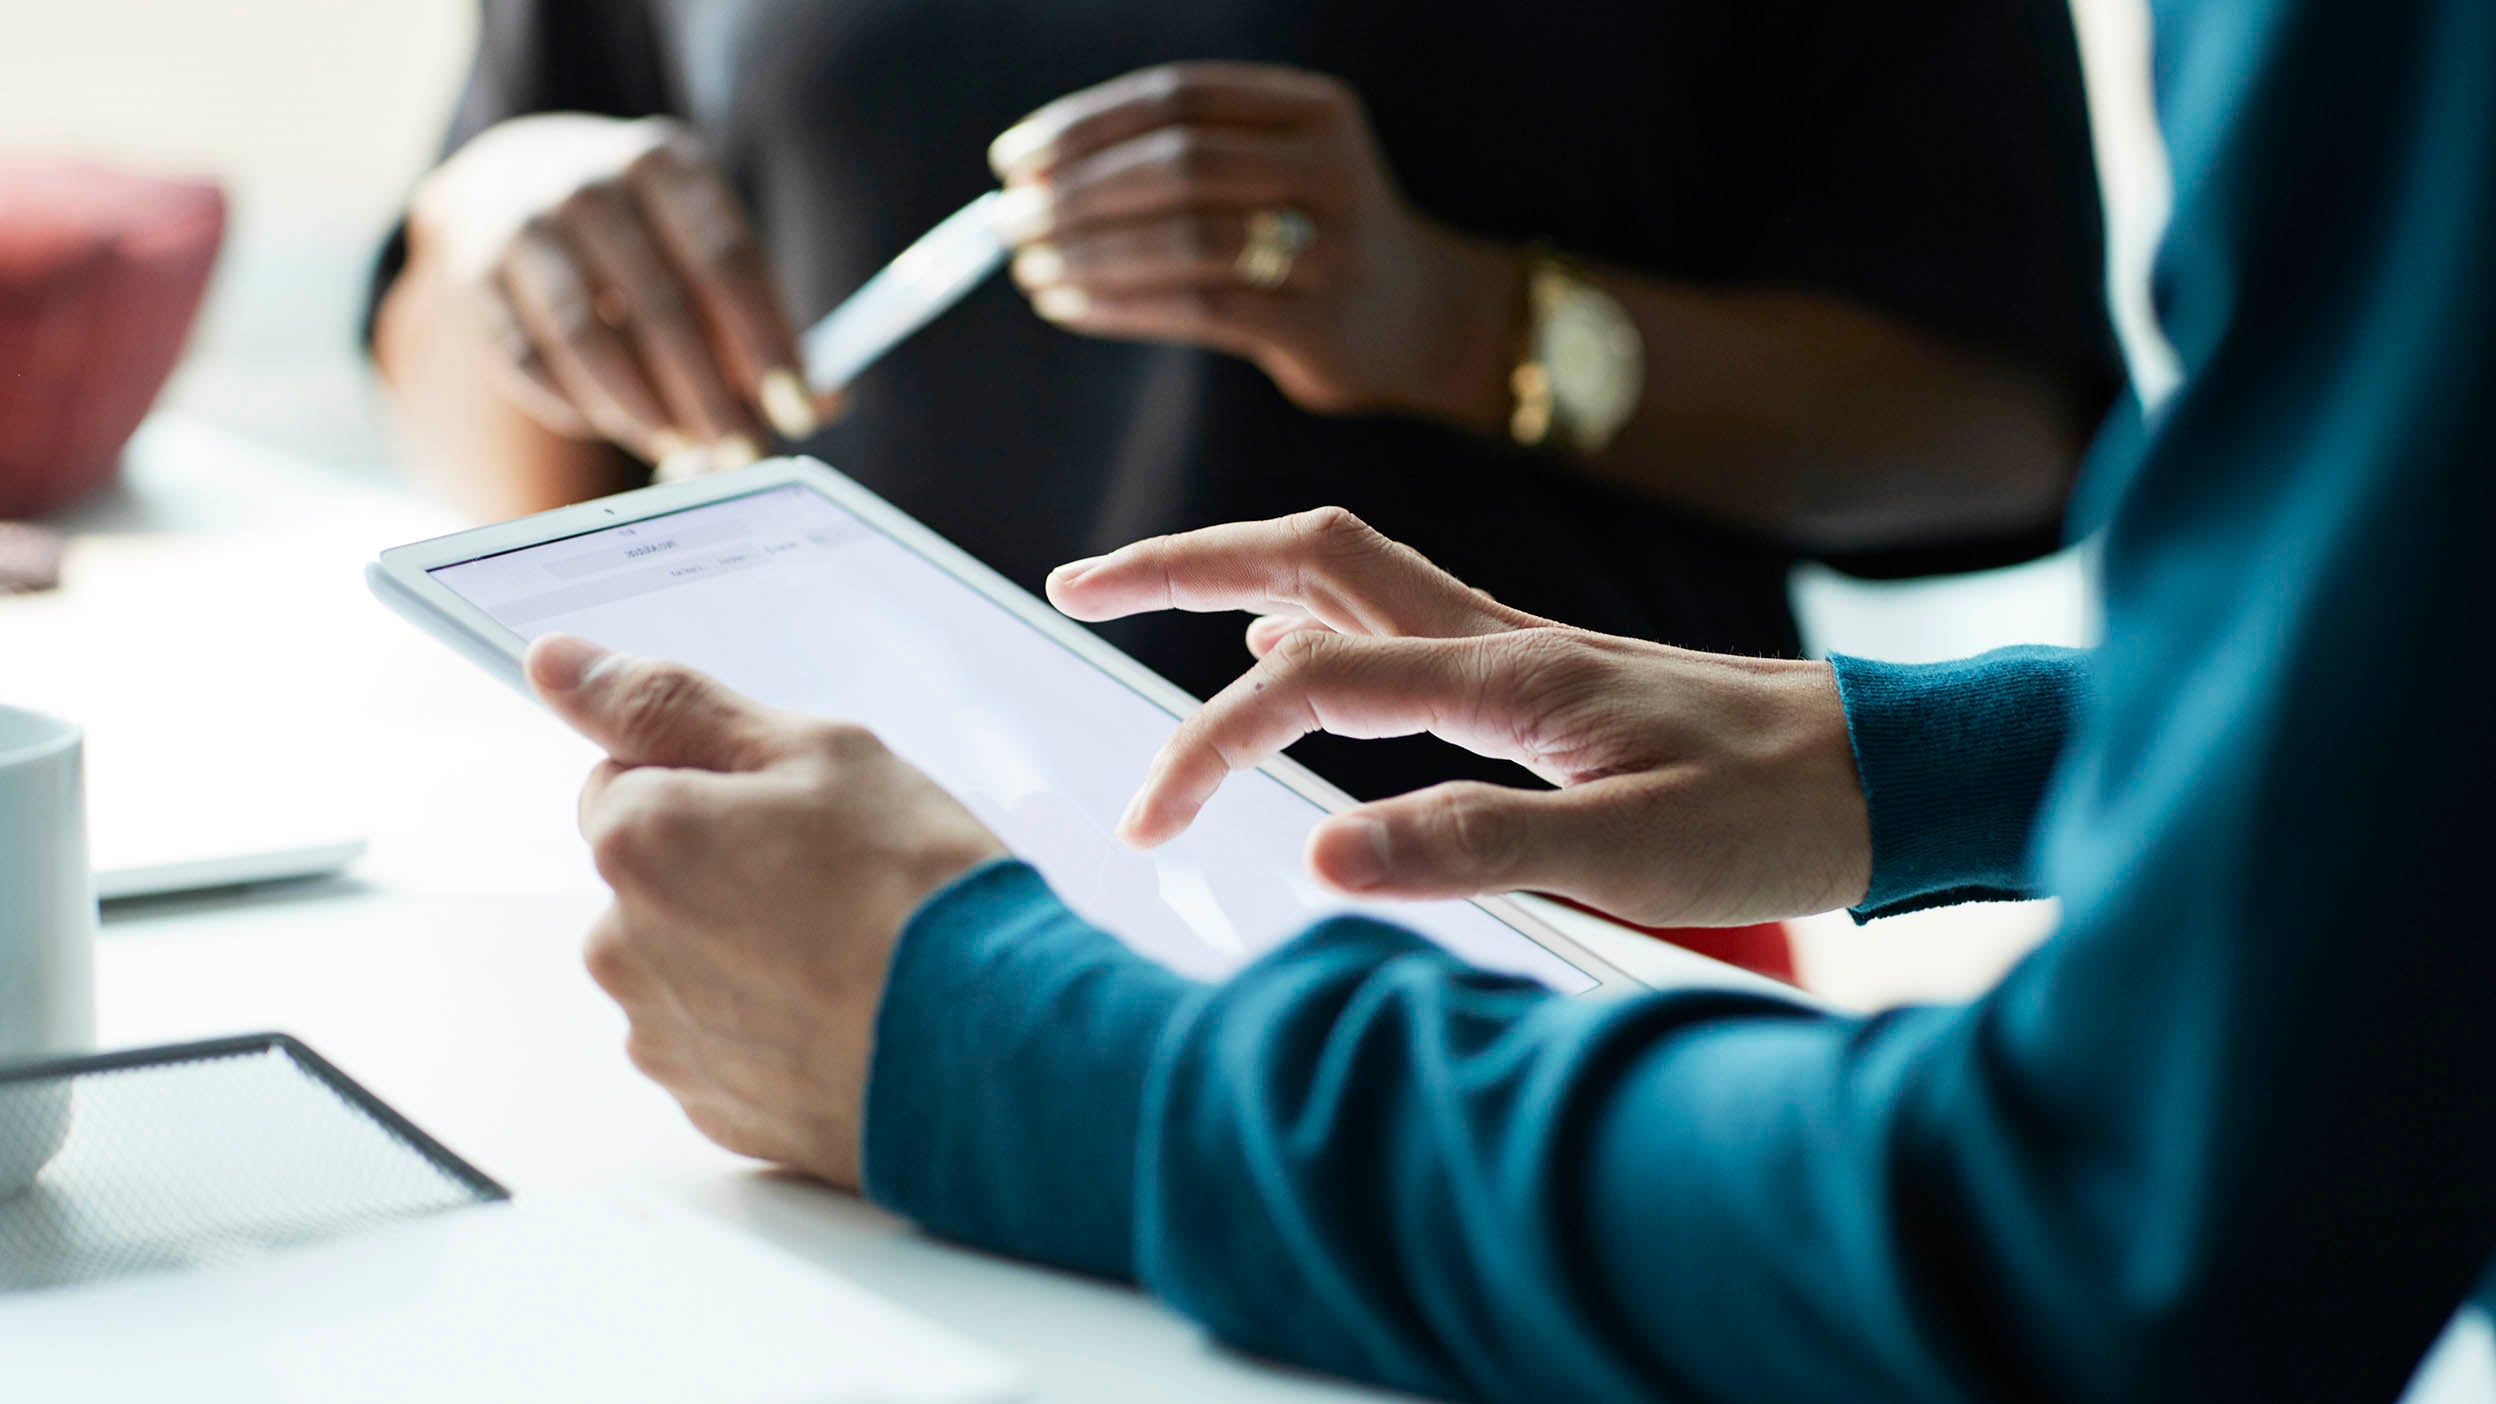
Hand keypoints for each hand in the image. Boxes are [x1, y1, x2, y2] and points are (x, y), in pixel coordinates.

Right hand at [410, 114, 838, 467]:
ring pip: (586, 338)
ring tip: (682, 449)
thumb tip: (825, 402)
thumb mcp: (707, 246)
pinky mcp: (474, 274)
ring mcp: (522, 224)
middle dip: (708, 394)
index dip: (766, 342)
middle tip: (742, 453)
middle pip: (659, 304)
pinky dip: (581, 406)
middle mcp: (587, 182)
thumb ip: (765, 320)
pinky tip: (618, 423)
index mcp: (665, 163)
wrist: (514, 178)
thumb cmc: (645, 233)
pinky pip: (531, 361)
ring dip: (642, 410)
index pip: (725, 259)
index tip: (798, 410)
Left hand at [526, 634, 1007, 1187]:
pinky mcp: (708, 1108)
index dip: (717, 781)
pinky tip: (845, 1011)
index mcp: (637, 840)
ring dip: (744, 950)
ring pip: (687, 961)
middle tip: (835, 878)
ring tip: (848, 953)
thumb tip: (555, 661)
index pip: (626, 777)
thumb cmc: (915, 893)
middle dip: (724, 867)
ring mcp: (664, 1036)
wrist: (992, 1047)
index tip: (793, 808)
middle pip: (653, 876)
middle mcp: (621, 946)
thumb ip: (672, 703)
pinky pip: (724, 1039)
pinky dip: (770, 1023)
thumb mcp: (816, 753)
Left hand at [988, 64, 1520, 424]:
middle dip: (1075, 192)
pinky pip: (1194, 308)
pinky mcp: (1317, 322)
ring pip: (1181, 239)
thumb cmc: (1315, 239)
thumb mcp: (1277, 167)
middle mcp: (1330, 167)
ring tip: (1029, 269)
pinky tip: (1070, 306)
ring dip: (1087, 254)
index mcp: (1314, 109)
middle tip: (1005, 221)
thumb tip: (1036, 177)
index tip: (1012, 160)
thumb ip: (1188, 156)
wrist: (1425, 321)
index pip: (1177, 97)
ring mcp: (1331, 247)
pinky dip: (1117, 306)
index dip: (1083, 125)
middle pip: (1177, 164)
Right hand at [1045, 508, 1872, 926]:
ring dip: (1236, 577)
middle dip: (1180, 563)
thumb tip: (1316, 856)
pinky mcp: (1539, 675)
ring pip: (1347, 574)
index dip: (1207, 747)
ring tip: (1148, 604)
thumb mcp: (1633, 850)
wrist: (1889, 771)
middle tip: (1076, 587)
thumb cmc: (1774, 812)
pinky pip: (1395, 617)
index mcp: (1505, 676)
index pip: (1307, 682)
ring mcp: (1517, 647)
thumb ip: (1473, 844)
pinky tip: (1296, 667)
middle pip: (1307, 557)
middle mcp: (1498, 638)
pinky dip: (1314, 621)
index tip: (1150, 826)